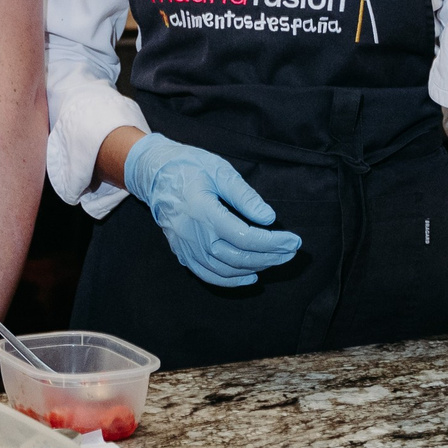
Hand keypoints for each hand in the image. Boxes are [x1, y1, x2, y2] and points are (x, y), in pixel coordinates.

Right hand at [123, 132, 301, 287]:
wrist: (155, 174)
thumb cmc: (189, 167)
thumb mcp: (220, 172)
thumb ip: (245, 196)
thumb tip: (268, 218)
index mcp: (204, 212)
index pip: (244, 237)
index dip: (272, 242)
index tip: (292, 240)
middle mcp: (193, 235)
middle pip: (237, 257)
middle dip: (269, 257)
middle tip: (290, 251)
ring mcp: (186, 247)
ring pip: (224, 269)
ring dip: (254, 268)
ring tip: (276, 259)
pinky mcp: (182, 252)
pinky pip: (207, 274)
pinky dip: (230, 280)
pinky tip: (250, 276)